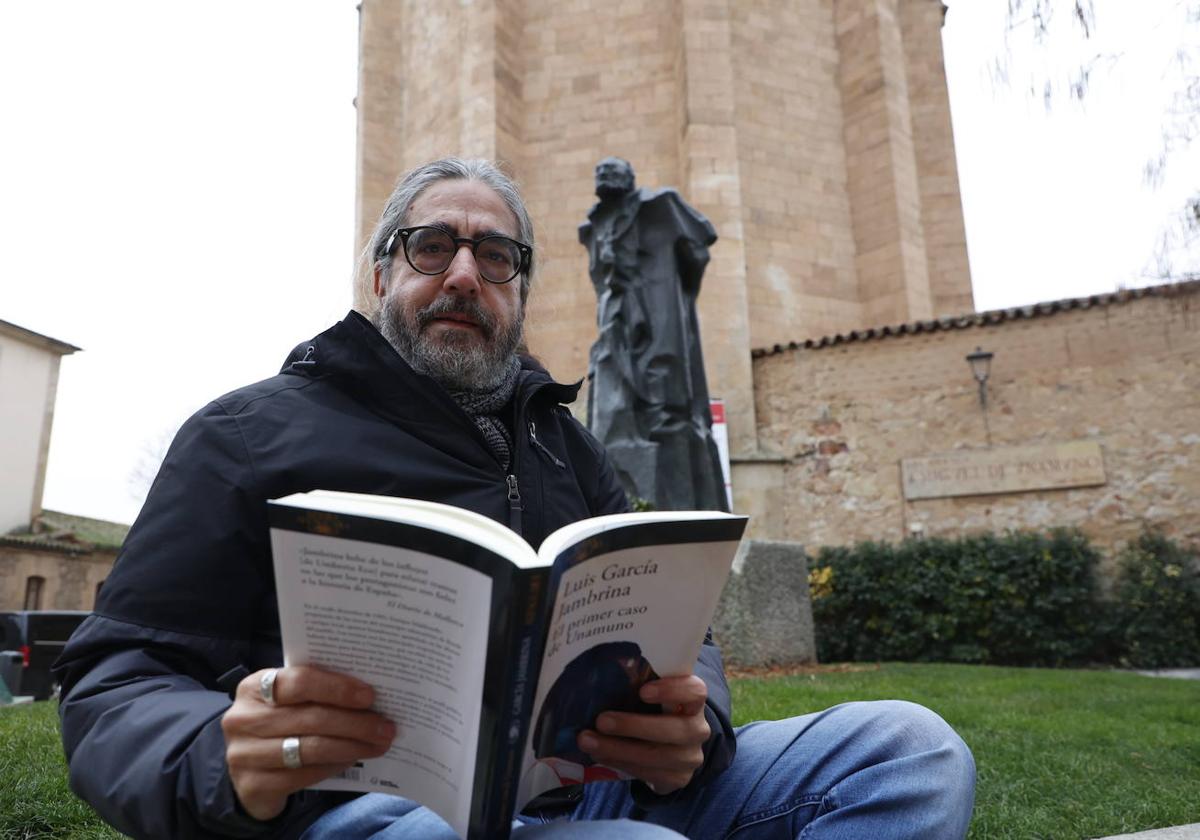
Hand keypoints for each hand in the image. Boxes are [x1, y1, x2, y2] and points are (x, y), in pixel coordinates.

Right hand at [221, 666, 395, 820]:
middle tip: (385, 727)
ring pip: (310, 748)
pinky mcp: (252, 786)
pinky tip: (353, 760)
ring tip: (378, 744)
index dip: (337, 688)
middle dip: (355, 723)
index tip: (369, 696)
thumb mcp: (288, 703)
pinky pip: (303, 774)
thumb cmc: (278, 725)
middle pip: (311, 717)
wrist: (247, 772)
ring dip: (351, 746)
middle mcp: (243, 719)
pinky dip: (333, 766)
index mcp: (254, 687)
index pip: (299, 682)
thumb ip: (317, 694)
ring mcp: (244, 754)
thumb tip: (370, 696)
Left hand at [576, 675, 709, 795]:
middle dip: (633, 726)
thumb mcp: (653, 697)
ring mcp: (690, 757)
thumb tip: (597, 682)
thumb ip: (637, 688)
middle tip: (601, 720)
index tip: (643, 690)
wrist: (670, 749)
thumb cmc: (655, 712)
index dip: (672, 691)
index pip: (695, 692)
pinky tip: (600, 756)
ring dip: (618, 749)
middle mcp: (698, 729)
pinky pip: (649, 774)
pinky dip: (620, 763)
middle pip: (674, 729)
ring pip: (658, 756)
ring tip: (588, 741)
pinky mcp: (678, 779)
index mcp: (694, 701)